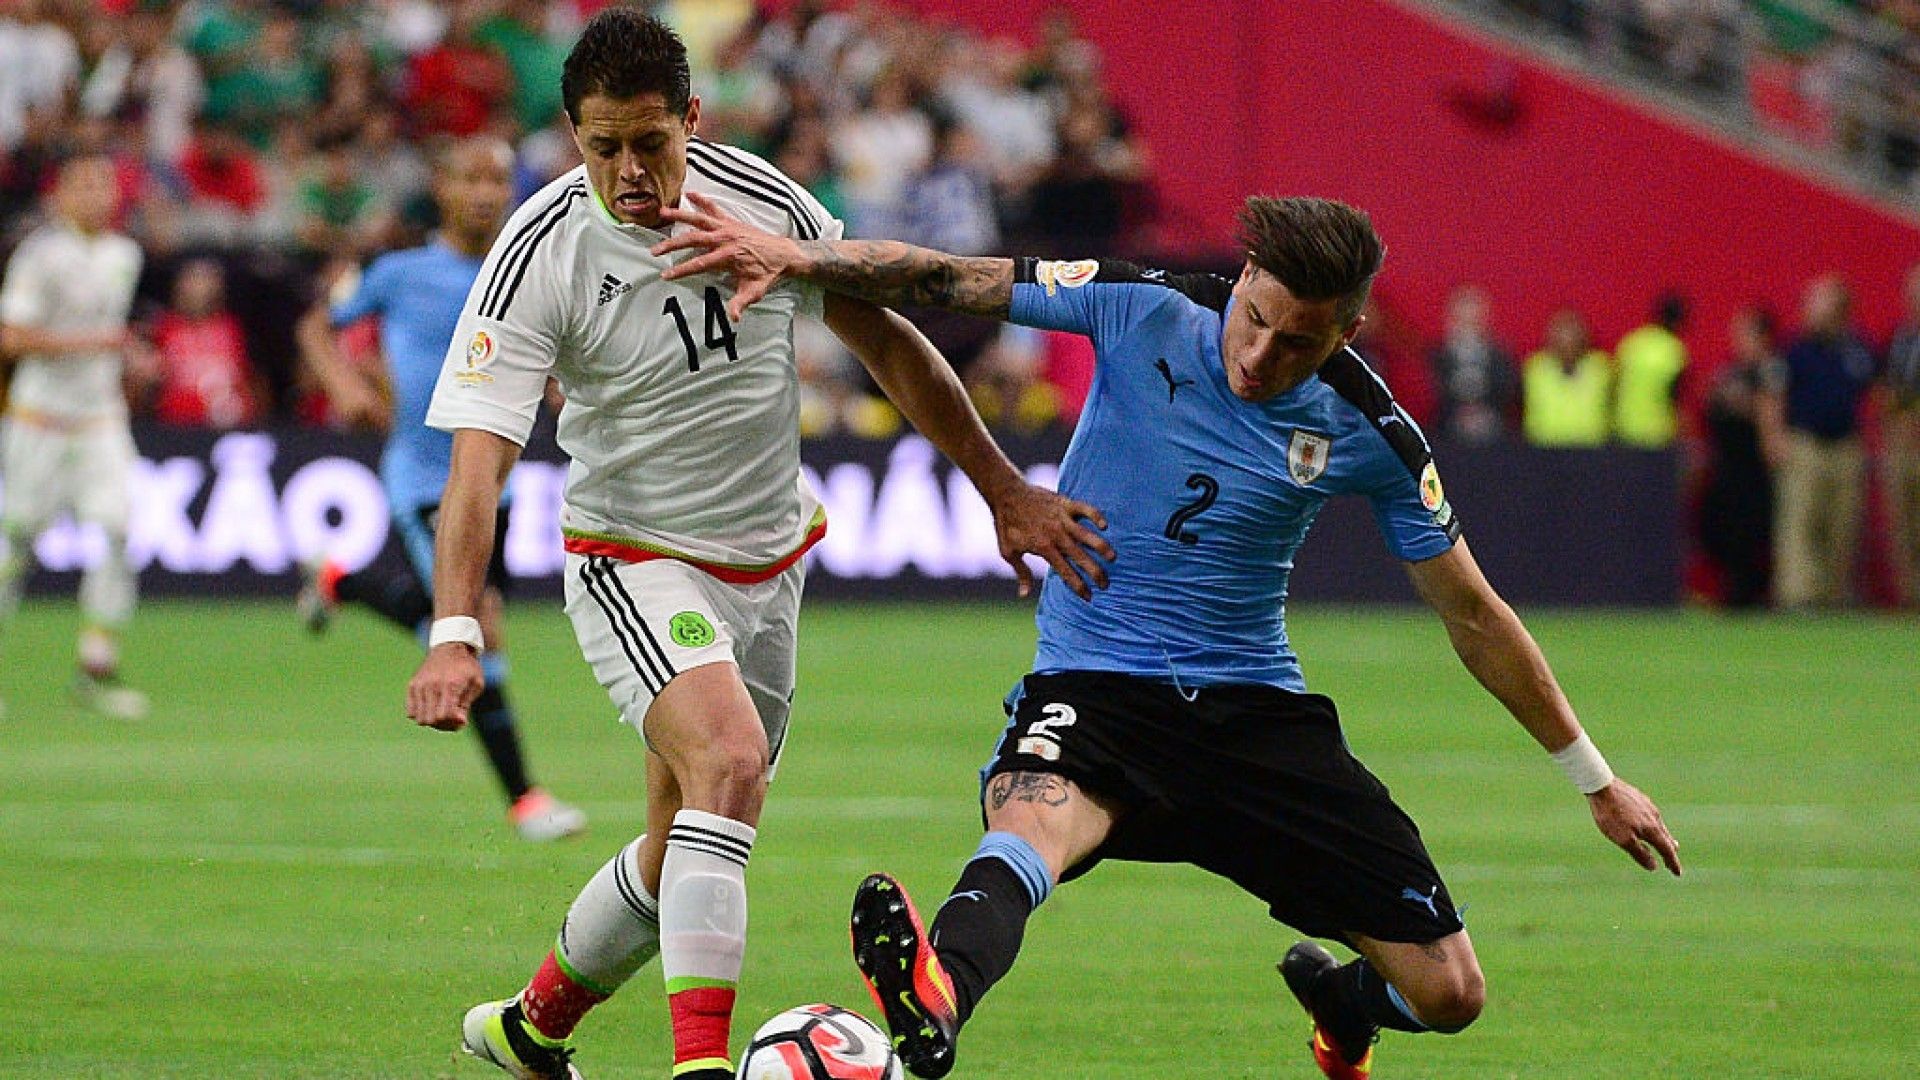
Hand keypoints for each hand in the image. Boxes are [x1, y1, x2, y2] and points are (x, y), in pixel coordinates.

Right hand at [405, 644, 483, 731]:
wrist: (450, 647)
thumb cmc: (467, 668)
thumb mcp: (476, 683)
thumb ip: (466, 705)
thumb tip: (459, 722)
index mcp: (451, 685)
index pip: (444, 716)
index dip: (454, 723)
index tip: (462, 718)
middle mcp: (432, 685)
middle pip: (431, 720)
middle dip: (444, 724)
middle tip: (452, 717)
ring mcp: (419, 685)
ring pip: (419, 719)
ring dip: (432, 721)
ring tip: (442, 712)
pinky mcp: (412, 686)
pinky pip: (410, 713)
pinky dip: (421, 714)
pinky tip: (431, 707)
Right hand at [652, 191, 804, 319]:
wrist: (784, 254)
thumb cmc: (768, 273)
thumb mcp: (755, 291)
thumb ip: (741, 302)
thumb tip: (734, 317)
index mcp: (729, 256)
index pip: (700, 263)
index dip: (682, 270)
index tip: (666, 274)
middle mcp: (726, 238)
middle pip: (693, 239)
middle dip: (672, 245)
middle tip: (655, 250)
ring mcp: (727, 227)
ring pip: (699, 219)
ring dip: (680, 216)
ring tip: (661, 213)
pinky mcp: (731, 221)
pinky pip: (714, 209)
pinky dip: (702, 200)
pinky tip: (688, 194)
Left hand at [987, 481, 1114, 599]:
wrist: (1006, 493)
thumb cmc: (1007, 524)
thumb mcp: (1009, 552)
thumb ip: (1021, 573)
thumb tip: (1025, 595)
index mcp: (1044, 548)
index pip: (1066, 572)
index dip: (1078, 586)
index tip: (1088, 597)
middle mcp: (1056, 535)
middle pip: (1081, 557)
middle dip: (1095, 573)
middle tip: (1106, 584)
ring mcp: (1062, 518)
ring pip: (1087, 535)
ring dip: (1102, 547)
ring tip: (1113, 558)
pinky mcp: (1065, 503)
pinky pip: (1085, 509)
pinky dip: (1096, 515)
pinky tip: (1104, 525)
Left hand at [1587, 777, 1681, 875]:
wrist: (1602, 786)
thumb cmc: (1611, 815)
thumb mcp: (1623, 839)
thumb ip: (1639, 853)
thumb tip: (1654, 866)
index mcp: (1652, 829)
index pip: (1667, 850)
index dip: (1672, 862)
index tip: (1678, 873)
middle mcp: (1654, 817)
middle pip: (1666, 837)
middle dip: (1670, 850)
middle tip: (1673, 859)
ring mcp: (1648, 806)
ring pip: (1659, 825)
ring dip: (1663, 836)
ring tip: (1666, 841)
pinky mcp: (1640, 798)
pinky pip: (1650, 815)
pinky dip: (1653, 824)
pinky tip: (1648, 822)